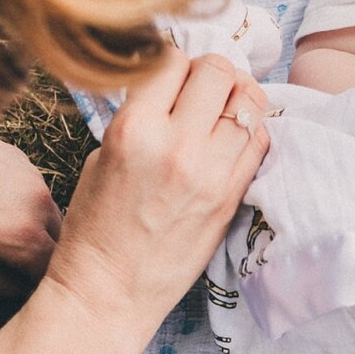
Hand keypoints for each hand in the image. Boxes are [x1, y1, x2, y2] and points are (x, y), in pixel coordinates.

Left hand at [0, 120, 63, 294]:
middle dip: (35, 261)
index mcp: (24, 233)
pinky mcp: (18, 157)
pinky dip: (19, 207)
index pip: (50, 275)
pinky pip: (31, 194)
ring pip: (47, 218)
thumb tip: (15, 290)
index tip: (6, 288)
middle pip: (56, 246)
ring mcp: (30, 175)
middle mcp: (39, 201)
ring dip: (30, 233)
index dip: (31, 288)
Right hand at [42, 50, 270, 336]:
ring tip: (224, 111)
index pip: (172, 60)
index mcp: (133, 128)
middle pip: (218, 70)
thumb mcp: (103, 157)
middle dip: (210, 72)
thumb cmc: (95, 227)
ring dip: (238, 97)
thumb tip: (175, 91)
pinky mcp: (232, 197)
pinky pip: (259, 141)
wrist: (109, 293)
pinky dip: (251, 131)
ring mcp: (211, 172)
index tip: (171, 77)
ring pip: (249, 100)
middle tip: (202, 90)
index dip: (172, 64)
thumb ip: (141, 116)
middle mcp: (177, 144)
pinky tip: (233, 140)